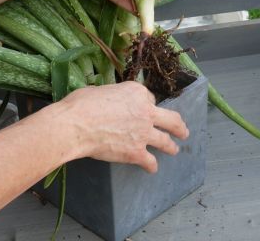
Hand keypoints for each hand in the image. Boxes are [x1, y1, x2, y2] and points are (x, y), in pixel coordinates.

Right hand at [57, 81, 188, 172]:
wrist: (76, 125)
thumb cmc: (81, 104)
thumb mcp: (101, 90)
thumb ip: (113, 97)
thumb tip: (109, 103)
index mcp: (137, 93)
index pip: (149, 99)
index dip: (147, 105)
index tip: (144, 110)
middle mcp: (146, 112)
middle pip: (170, 119)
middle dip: (178, 126)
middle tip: (183, 130)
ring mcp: (144, 133)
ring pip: (165, 141)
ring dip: (171, 146)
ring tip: (174, 149)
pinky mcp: (137, 152)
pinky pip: (150, 161)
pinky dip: (152, 166)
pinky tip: (152, 168)